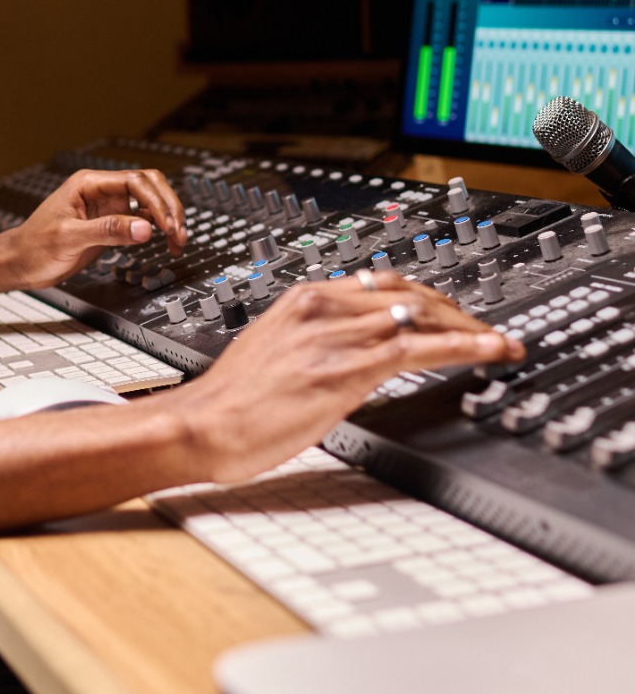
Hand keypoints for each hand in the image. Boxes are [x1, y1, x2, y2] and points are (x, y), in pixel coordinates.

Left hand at [1, 168, 188, 289]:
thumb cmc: (34, 246)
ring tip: (178, 242)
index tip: (167, 225)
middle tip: (179, 233)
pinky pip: (141, 220)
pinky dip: (157, 230)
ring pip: (149, 202)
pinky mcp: (110, 224)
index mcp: (89, 184)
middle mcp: (101, 191)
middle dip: (168, 207)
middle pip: (148, 186)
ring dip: (167, 218)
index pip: (135, 181)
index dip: (157, 201)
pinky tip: (164, 243)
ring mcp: (107, 207)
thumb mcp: (70, 238)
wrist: (20, 263)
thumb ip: (108, 231)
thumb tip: (145, 227)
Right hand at [165, 271, 524, 485]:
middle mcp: (323, 308)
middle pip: (408, 293)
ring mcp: (336, 337)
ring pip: (420, 315)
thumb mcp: (274, 352)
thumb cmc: (232, 399)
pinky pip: (419, 348)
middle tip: (484, 332)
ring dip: (470, 328)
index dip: (426, 295)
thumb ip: (313, 342)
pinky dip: (465, 346)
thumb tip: (347, 352)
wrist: (205, 423)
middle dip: (455, 310)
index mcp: (303, 299)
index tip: (450, 311)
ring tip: (500, 344)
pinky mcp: (347, 369)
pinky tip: (489, 352)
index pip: (380, 281)